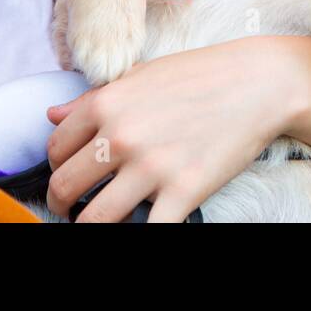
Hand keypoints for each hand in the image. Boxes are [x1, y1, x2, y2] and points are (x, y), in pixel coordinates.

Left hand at [42, 36, 304, 221]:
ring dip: (90, 227)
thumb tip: (52, 114)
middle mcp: (121, 135)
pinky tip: (144, 227)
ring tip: (102, 222)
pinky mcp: (183, 191)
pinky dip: (140, 235)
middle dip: (62, 205)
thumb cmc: (200, 75)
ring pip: (95, 219)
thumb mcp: (140, 76)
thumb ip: (94, 99)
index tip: (68, 175)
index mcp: (106, 103)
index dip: (55, 166)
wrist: (258, 83)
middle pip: (65, 187)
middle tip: (73, 210)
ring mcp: (151, 166)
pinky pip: (148, 232)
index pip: (55, 148)